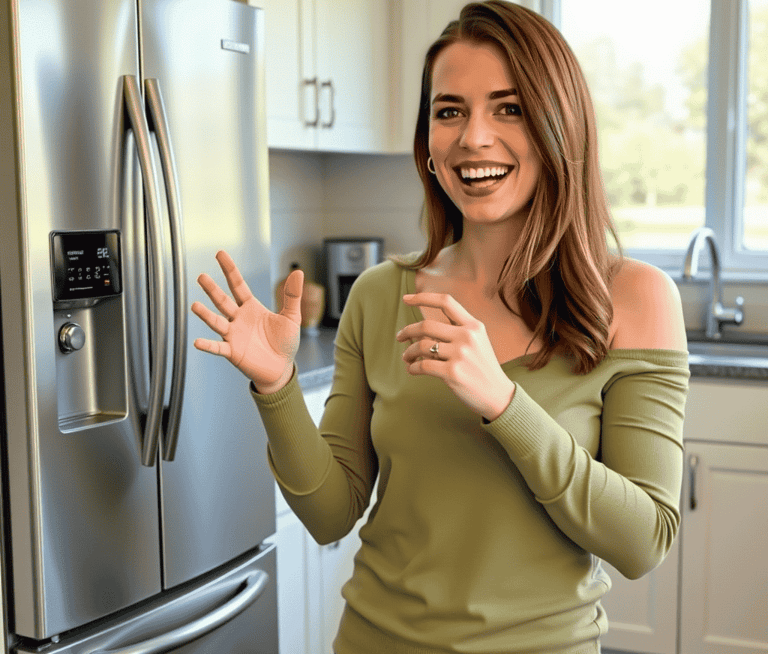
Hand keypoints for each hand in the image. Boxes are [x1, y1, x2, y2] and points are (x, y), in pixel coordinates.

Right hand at [191, 251, 301, 393]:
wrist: (281, 368)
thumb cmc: (284, 343)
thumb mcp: (291, 317)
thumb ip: (292, 296)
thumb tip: (298, 272)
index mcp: (251, 308)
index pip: (238, 285)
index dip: (230, 270)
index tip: (220, 254)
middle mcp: (239, 319)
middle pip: (223, 301)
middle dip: (212, 290)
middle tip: (202, 277)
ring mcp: (234, 335)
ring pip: (217, 322)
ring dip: (206, 315)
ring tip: (195, 306)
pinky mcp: (233, 352)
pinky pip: (218, 348)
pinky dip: (208, 345)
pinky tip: (198, 342)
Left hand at [396, 293, 514, 420]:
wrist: (498, 396)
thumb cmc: (483, 369)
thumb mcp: (478, 342)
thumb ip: (456, 332)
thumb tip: (421, 330)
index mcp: (474, 326)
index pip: (446, 302)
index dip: (423, 298)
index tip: (406, 299)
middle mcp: (467, 337)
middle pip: (426, 325)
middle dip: (407, 331)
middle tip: (399, 337)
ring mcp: (460, 354)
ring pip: (422, 346)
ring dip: (409, 352)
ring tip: (406, 358)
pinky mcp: (452, 373)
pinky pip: (422, 366)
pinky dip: (413, 368)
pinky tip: (412, 370)